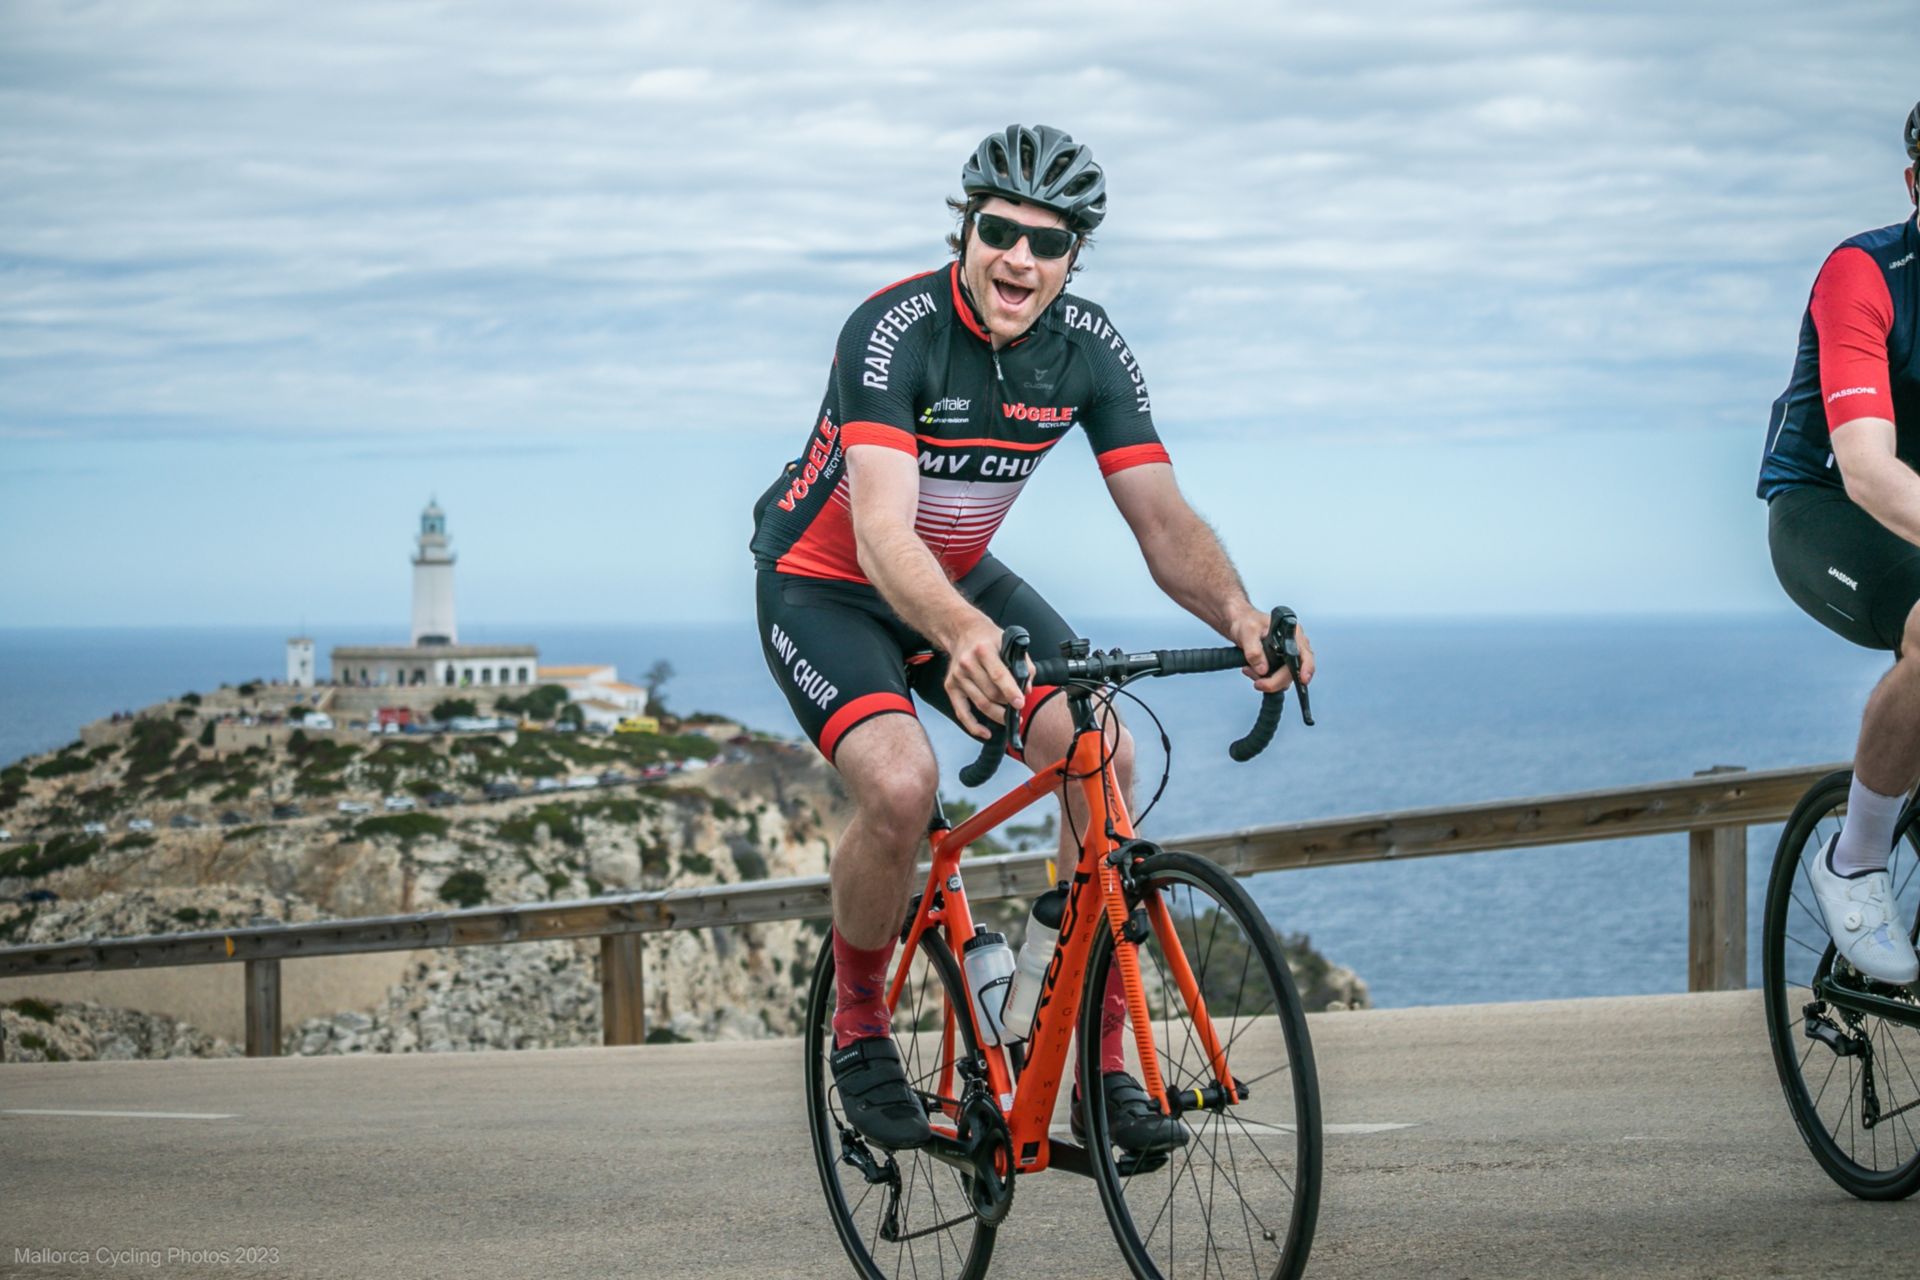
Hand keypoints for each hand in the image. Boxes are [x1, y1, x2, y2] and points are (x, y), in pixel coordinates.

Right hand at [943, 619, 1027, 739]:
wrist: (962, 631)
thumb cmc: (988, 638)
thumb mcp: (1008, 642)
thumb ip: (1023, 664)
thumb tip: (1026, 689)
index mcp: (983, 650)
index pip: (998, 675)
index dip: (1010, 691)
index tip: (1020, 704)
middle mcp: (967, 663)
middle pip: (990, 693)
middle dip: (1006, 704)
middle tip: (1017, 708)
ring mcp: (958, 676)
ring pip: (980, 704)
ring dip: (996, 714)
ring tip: (1008, 717)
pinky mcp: (951, 686)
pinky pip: (962, 712)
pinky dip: (973, 726)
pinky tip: (985, 732)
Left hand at [1228, 607, 1314, 694]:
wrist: (1239, 624)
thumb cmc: (1247, 621)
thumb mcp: (1248, 632)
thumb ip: (1254, 650)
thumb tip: (1262, 669)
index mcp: (1293, 633)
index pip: (1305, 654)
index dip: (1307, 668)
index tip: (1303, 680)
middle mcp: (1294, 645)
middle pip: (1294, 671)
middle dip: (1275, 681)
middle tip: (1259, 683)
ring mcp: (1287, 656)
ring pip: (1285, 679)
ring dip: (1267, 680)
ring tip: (1249, 669)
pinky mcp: (1279, 664)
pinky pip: (1277, 679)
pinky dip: (1264, 679)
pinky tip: (1251, 670)